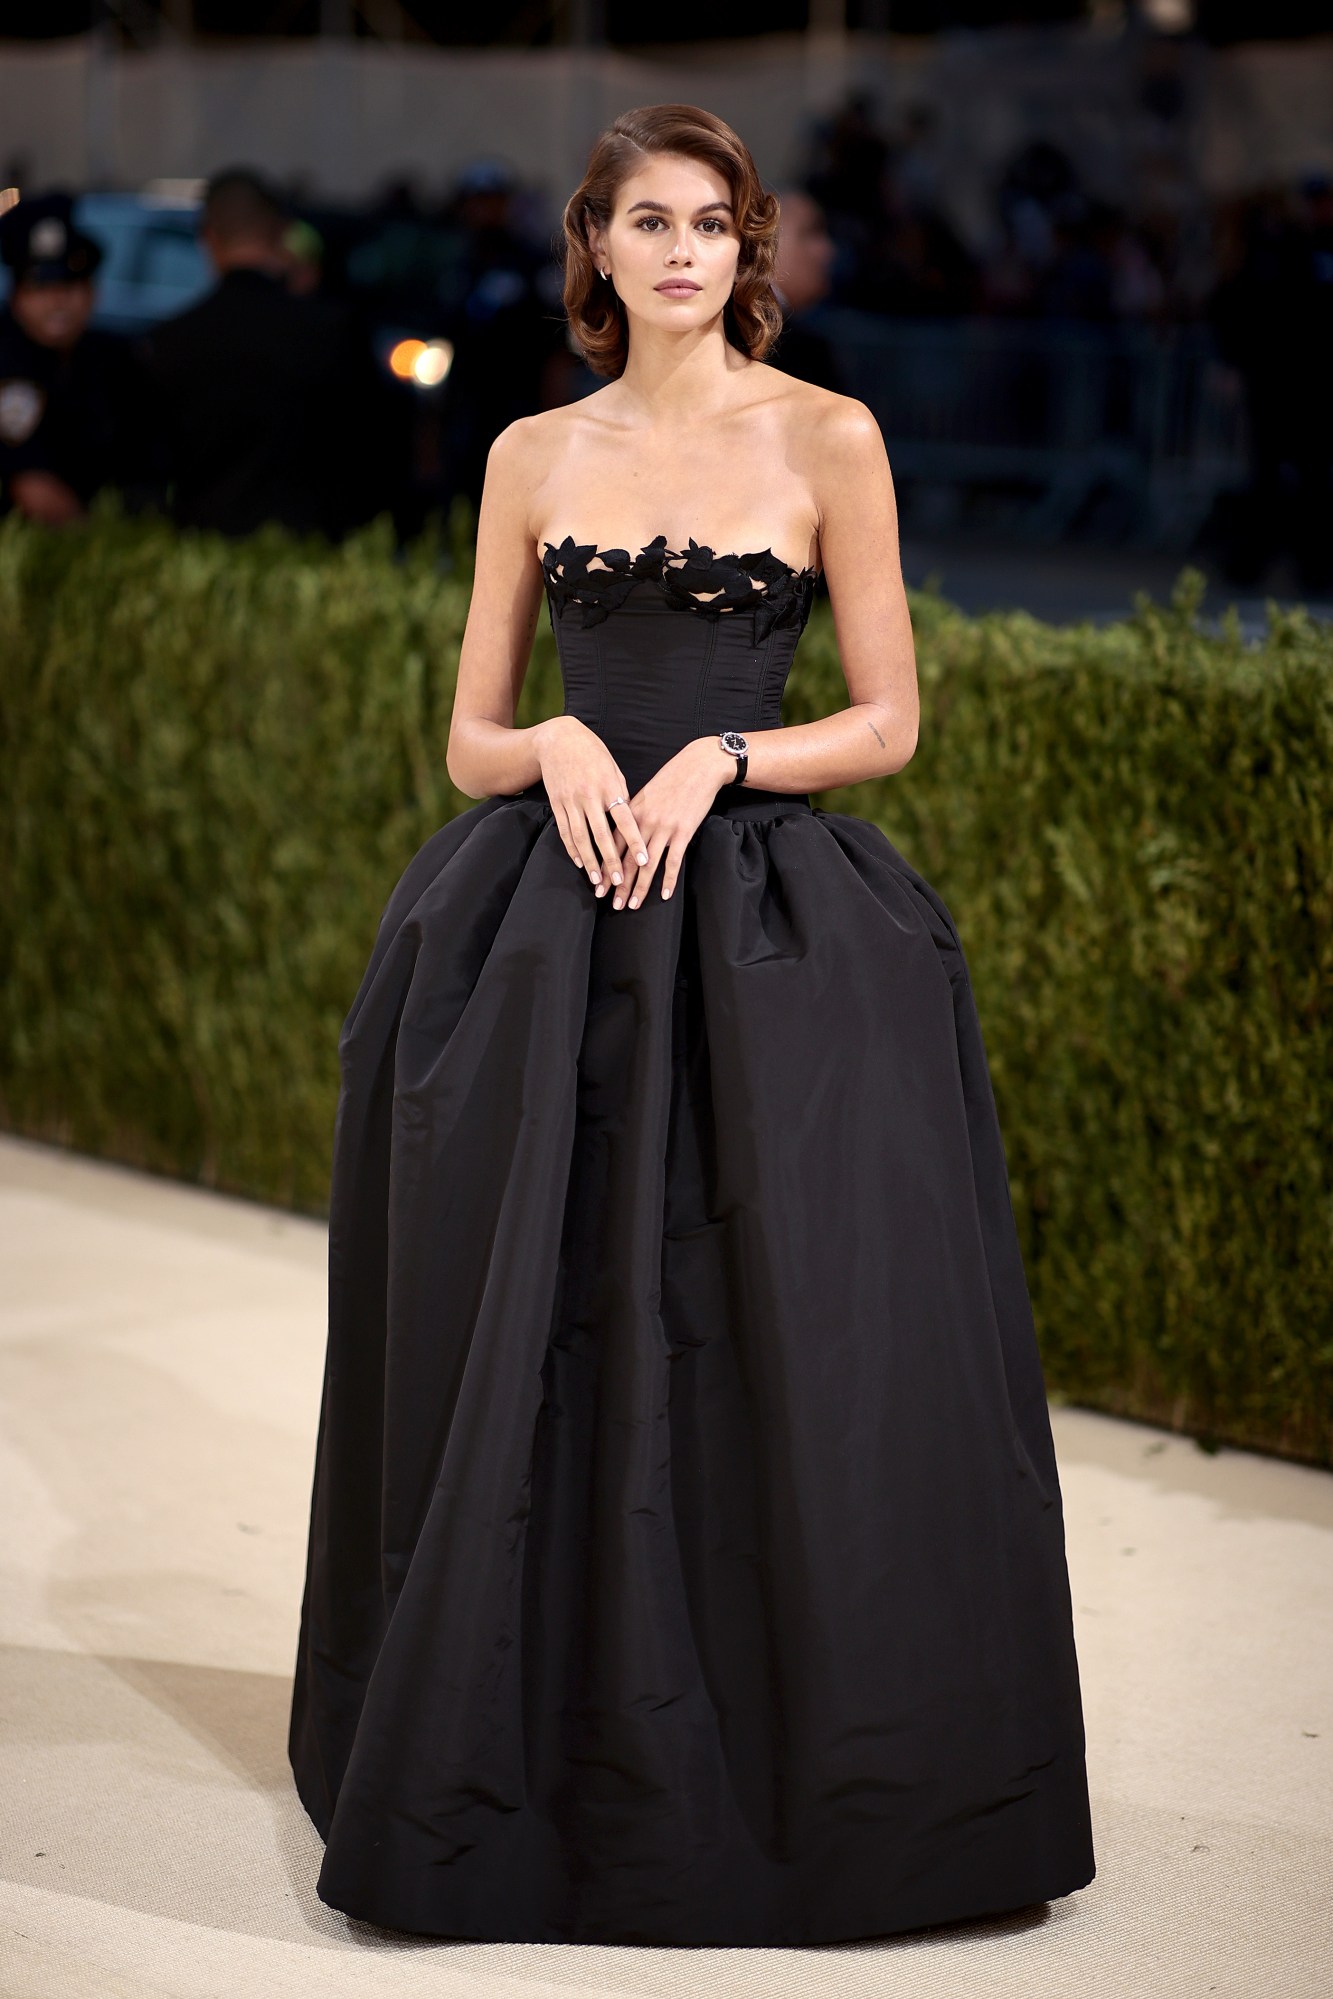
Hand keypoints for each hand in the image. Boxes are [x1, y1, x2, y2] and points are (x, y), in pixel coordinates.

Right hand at [534, 715, 650, 900]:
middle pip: (601, 834)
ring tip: (597, 880)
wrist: (558, 738)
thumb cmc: (592, 752)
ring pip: (581, 837)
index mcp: (608, 786)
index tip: (644, 860)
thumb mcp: (612, 767)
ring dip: (590, 861)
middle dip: (611, 860)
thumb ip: (620, 793)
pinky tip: (580, 862)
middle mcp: (589, 796)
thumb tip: (627, 816)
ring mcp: (570, 801)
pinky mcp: (557, 803)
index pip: (624, 819)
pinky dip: (572, 849)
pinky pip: (565, 831)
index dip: (634, 841)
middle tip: (619, 881)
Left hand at [614, 736, 735, 909]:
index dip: (605, 868)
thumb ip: (633, 812)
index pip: (613, 846)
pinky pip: (673, 861)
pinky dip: (669, 880)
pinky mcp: (683, 831)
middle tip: (610, 904)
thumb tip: (622, 830)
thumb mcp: (647, 792)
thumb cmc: (673, 777)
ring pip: (647, 865)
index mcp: (631, 812)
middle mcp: (644, 822)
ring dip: (639, 888)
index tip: (598, 885)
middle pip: (627, 859)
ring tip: (632, 906)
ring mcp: (664, 828)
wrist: (699, 765)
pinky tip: (665, 895)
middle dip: (618, 884)